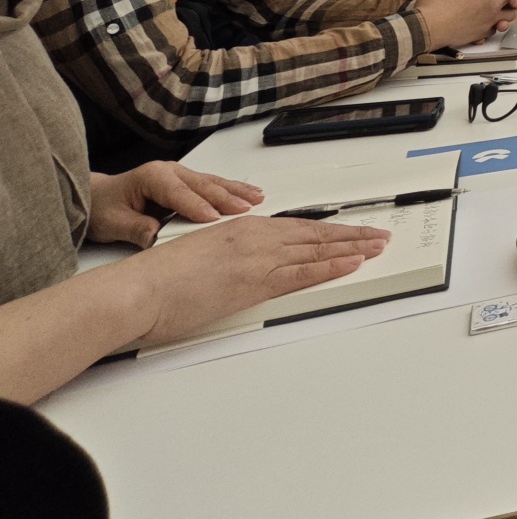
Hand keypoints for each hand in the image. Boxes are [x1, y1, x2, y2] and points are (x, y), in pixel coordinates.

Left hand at [89, 162, 262, 247]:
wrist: (98, 199)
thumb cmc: (104, 207)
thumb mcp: (114, 223)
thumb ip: (136, 229)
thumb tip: (157, 239)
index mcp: (152, 176)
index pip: (179, 193)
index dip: (197, 206)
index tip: (213, 219)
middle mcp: (170, 171)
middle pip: (203, 185)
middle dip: (225, 198)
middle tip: (245, 210)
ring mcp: (181, 175)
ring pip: (213, 183)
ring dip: (236, 192)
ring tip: (257, 198)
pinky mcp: (188, 183)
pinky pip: (213, 185)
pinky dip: (232, 190)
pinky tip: (249, 194)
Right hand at [125, 216, 389, 346]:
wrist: (137, 291)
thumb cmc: (157, 280)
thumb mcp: (200, 256)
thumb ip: (227, 255)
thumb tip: (242, 266)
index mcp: (239, 228)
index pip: (295, 227)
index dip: (326, 230)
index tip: (347, 230)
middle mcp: (254, 237)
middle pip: (313, 234)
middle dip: (349, 235)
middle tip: (377, 234)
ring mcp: (257, 259)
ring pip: (316, 250)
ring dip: (352, 248)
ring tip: (378, 246)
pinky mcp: (255, 282)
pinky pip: (303, 273)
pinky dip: (332, 266)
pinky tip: (353, 263)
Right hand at [413, 0, 516, 50]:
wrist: (427, 28)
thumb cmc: (434, 6)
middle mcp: (491, 5)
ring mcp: (489, 21)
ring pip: (511, 14)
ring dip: (514, 7)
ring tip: (514, 3)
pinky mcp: (482, 33)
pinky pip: (497, 28)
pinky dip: (499, 23)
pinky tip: (499, 21)